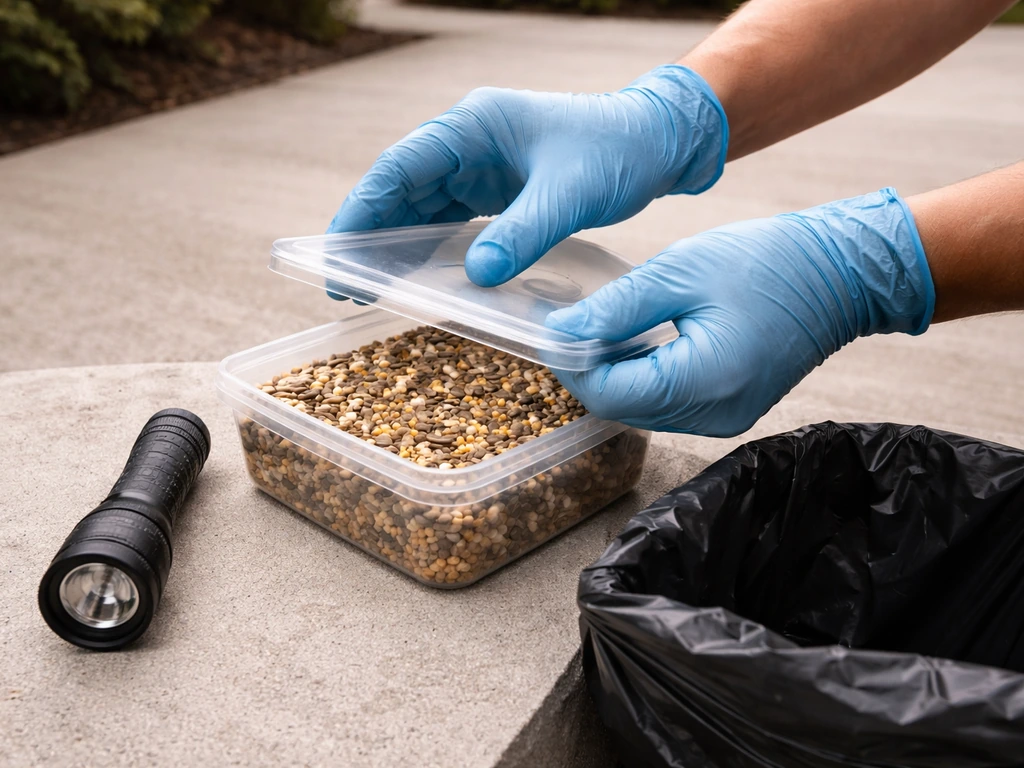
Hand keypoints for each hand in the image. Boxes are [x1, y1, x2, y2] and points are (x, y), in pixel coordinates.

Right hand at [327, 65, 726, 286]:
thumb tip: (477, 277)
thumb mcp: (568, 194)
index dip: (363, 209)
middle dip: (370, 235)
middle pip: (400, 188)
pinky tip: (418, 277)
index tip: (338, 251)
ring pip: (421, 206)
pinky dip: (431, 247)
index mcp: (474, 126)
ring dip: (396, 244)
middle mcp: (468, 142)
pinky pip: (450, 220)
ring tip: (372, 289)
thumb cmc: (615, 150)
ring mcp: (480, 165)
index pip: (400, 166)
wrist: (656, 143)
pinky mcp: (497, 190)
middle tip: (347, 286)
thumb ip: (523, 234)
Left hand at [546, 188, 935, 436]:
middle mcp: (715, 414)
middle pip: (623, 408)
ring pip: (642, 409)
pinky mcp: (729, 407)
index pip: (610, 393)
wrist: (841, 272)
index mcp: (705, 382)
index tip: (552, 329)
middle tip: (568, 326)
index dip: (571, 364)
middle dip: (588, 371)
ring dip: (613, 374)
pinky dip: (641, 376)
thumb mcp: (679, 273)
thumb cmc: (769, 261)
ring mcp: (725, 417)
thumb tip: (561, 332)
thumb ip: (614, 309)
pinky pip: (669, 403)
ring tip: (596, 330)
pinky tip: (630, 342)